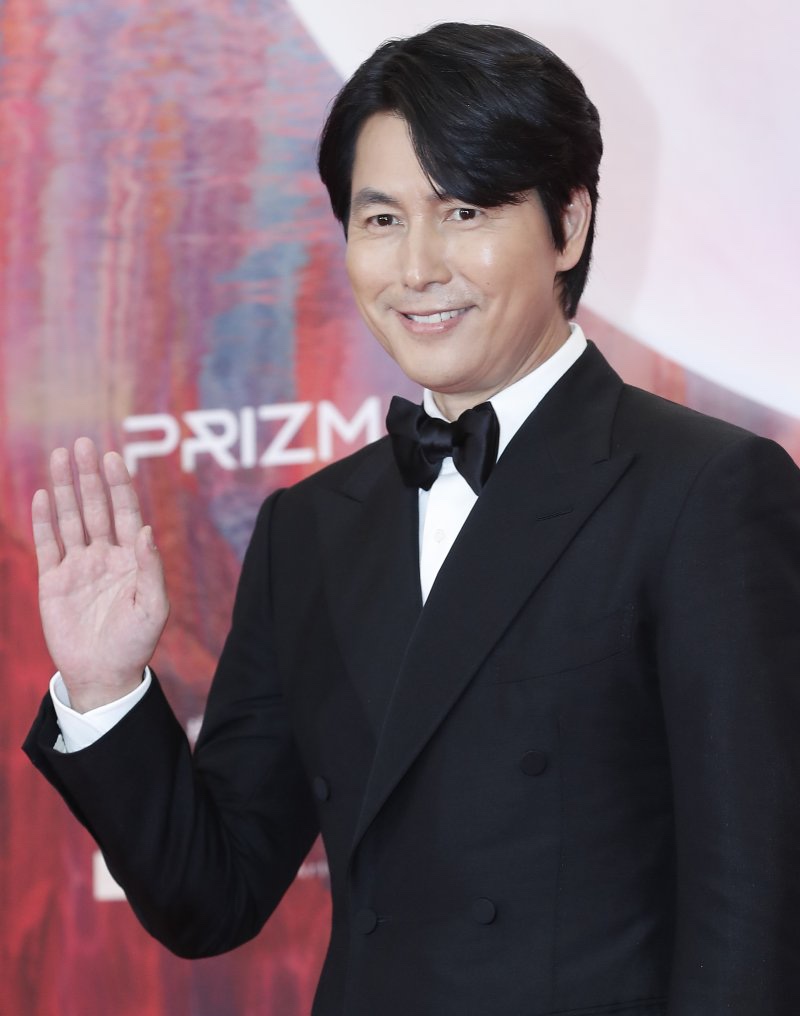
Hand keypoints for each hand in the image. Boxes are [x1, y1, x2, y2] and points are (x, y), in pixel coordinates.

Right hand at [32, 437, 168, 711]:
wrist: (103, 674)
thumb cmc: (136, 643)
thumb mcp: (153, 607)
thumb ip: (150, 567)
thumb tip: (146, 530)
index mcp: (132, 558)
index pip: (125, 512)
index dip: (119, 485)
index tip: (113, 457)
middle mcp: (104, 556)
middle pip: (95, 507)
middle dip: (90, 476)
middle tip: (83, 444)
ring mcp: (78, 566)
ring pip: (70, 519)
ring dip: (65, 489)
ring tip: (60, 456)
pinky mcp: (53, 581)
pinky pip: (47, 544)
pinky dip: (44, 520)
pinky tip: (42, 495)